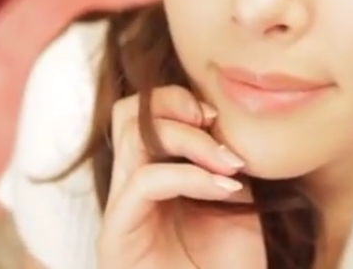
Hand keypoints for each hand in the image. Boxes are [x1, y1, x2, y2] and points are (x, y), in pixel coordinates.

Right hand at [96, 86, 265, 268]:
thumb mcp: (236, 200)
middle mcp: (129, 188)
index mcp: (154, 175)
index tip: (222, 118)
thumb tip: (228, 121)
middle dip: (174, 104)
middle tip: (214, 124)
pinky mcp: (117, 234)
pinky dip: (190, 176)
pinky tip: (225, 188)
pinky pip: (145, 182)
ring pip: (133, 137)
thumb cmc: (229, 266)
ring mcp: (120, 210)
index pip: (144, 112)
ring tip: (227, 162)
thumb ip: (223, 160)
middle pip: (128, 113)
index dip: (180, 100)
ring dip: (187, 139)